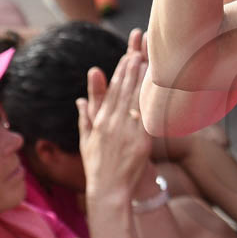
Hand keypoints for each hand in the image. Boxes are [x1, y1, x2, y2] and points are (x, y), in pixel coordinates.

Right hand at [78, 29, 151, 207]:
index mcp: (100, 121)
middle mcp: (112, 123)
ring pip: (135, 99)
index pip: (111, 91)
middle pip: (123, 90)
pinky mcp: (140, 140)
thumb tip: (79, 98)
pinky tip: (157, 87)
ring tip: (146, 59)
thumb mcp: (86, 139)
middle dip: (131, 67)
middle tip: (138, 47)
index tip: (127, 55)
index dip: (120, 72)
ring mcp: (126, 131)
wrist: (108, 190)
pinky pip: (147, 116)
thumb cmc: (97, 165)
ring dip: (140, 78)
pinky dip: (151, 100)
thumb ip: (85, 116)